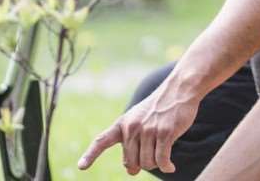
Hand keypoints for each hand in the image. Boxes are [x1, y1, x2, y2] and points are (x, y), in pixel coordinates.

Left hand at [78, 82, 199, 174]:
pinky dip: (166, 167)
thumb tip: (131, 171)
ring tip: (163, 154)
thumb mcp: (139, 119)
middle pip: (132, 163)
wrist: (179, 89)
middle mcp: (132, 127)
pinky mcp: (165, 132)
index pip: (102, 141)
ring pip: (147, 164)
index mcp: (123, 124)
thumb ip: (131, 143)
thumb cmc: (159, 108)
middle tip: (153, 155)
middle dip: (143, 164)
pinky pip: (162, 160)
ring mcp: (148, 130)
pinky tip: (170, 167)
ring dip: (156, 164)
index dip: (91, 155)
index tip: (81, 166)